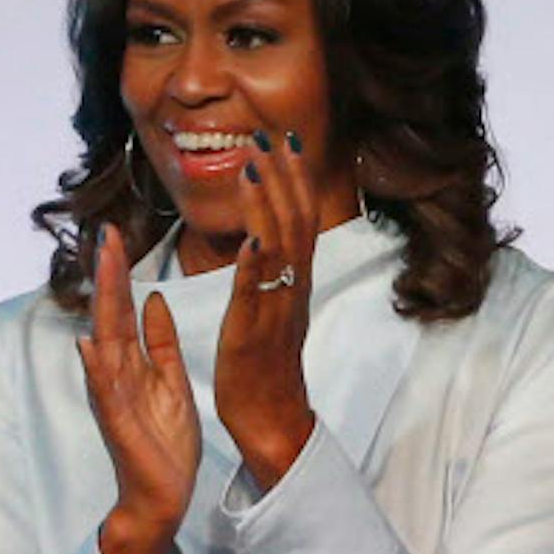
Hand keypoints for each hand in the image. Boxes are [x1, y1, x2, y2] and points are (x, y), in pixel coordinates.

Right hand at [78, 225, 200, 553]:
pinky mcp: (117, 422)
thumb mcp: (171, 381)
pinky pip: (105, 391)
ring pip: (103, 342)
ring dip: (101, 306)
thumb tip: (154, 299)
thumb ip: (160, 342)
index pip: (123, 307)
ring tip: (101, 270)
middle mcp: (117, 373)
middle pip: (110, 314)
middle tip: (106, 232)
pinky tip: (88, 344)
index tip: (118, 233)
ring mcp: (113, 396)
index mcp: (133, 362)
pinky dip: (96, 368)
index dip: (121, 272)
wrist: (162, 493)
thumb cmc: (166, 440)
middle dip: (109, 275)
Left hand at [216, 129, 318, 490]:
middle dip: (286, 177)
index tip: (286, 140)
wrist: (272, 419)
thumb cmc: (266, 368)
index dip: (295, 179)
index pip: (299, 220)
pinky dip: (258, 264)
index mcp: (293, 283)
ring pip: (278, 249)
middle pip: (295, 223)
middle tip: (275, 134)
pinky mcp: (256, 332)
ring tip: (255, 166)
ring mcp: (276, 309)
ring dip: (269, 205)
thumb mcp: (271, 309)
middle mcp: (292, 289)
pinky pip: (259, 293)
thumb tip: (267, 238)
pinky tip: (253, 236)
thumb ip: (272, 274)